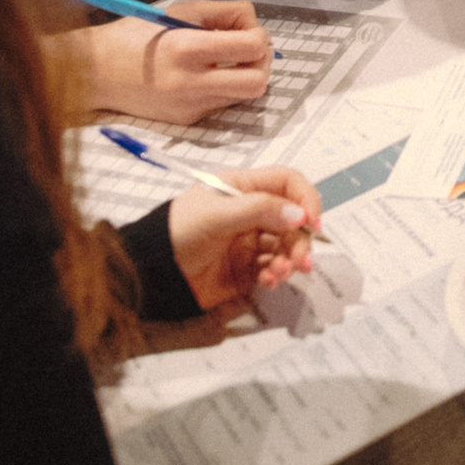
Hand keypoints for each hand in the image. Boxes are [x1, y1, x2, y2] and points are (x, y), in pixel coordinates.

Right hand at [77, 0, 272, 122]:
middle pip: (258, 82)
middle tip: (248, 50)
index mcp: (187, 48)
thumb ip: (220, 13)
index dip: (258, 34)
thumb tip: (252, 22)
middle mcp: (190, 83)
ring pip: (244, 96)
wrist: (95, 73)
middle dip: (262, 63)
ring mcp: (190, 107)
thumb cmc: (134, 36)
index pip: (252, 47)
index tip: (246, 29)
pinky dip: (223, 88)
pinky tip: (205, 76)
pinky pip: (221, 104)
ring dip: (245, 76)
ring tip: (228, 61)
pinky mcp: (186, 121)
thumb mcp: (177, 12)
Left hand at [166, 167, 324, 312]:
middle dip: (299, 240)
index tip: (311, 223)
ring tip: (279, 273)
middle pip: (293, 220)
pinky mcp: (246, 269)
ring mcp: (250, 241)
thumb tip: (300, 215)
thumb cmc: (180, 232)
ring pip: (285, 247)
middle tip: (300, 260)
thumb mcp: (218, 214)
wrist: (152, 273)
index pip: (287, 183)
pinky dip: (276, 275)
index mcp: (243, 188)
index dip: (305, 199)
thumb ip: (260, 211)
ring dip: (289, 260)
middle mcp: (251, 212)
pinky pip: (272, 269)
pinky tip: (268, 280)